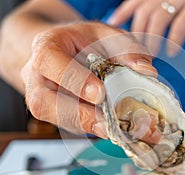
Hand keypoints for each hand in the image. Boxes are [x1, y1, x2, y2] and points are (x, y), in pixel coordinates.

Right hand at [21, 22, 156, 137]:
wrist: (66, 51)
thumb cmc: (84, 41)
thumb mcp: (106, 34)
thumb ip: (126, 49)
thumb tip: (147, 72)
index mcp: (45, 47)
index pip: (49, 62)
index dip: (74, 80)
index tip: (100, 95)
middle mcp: (37, 77)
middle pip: (43, 102)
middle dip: (79, 115)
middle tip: (108, 124)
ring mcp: (42, 98)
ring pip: (56, 120)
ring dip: (88, 127)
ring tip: (117, 131)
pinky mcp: (54, 114)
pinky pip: (69, 125)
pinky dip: (92, 128)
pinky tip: (113, 130)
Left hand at [109, 0, 184, 55]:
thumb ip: (159, 6)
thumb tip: (139, 22)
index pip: (136, 0)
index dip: (123, 14)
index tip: (113, 27)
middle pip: (144, 13)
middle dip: (138, 35)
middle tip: (136, 53)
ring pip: (159, 18)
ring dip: (152, 40)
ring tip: (152, 56)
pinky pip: (183, 23)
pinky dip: (175, 39)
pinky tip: (171, 51)